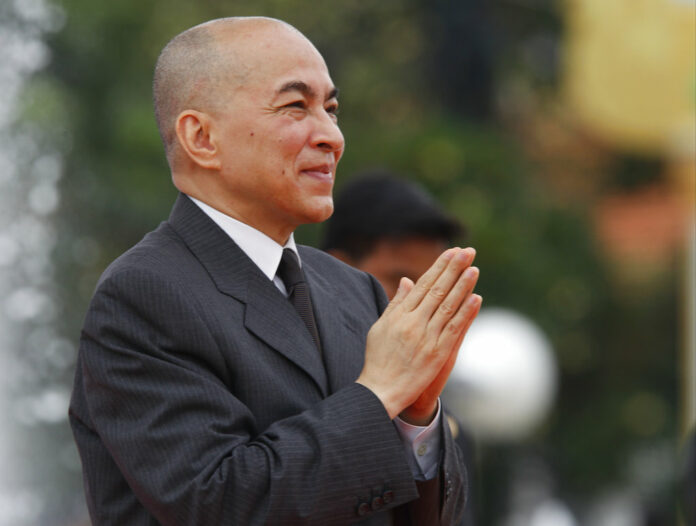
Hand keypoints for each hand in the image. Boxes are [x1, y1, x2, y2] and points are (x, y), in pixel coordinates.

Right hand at [356, 248, 481, 422]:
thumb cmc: (378, 359)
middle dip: (453, 269)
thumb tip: (409, 281)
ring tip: (474, 268)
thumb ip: (396, 303)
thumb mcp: (380, 327)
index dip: (439, 267)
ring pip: (448, 306)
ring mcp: (426, 338)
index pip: (423, 285)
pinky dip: (465, 313)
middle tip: (467, 251)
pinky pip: (454, 329)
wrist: (380, 390)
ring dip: (462, 286)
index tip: (451, 252)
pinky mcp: (437, 353)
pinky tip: (476, 298)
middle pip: (437, 290)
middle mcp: (413, 323)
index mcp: (399, 315)